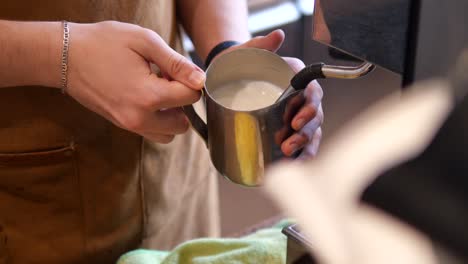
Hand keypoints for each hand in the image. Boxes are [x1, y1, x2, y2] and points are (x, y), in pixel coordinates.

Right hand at [67, 21, 205, 142]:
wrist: (64, 56)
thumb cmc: (103, 43)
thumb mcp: (144, 42)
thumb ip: (176, 63)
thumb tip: (201, 80)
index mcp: (148, 97)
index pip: (191, 97)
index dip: (190, 80)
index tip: (173, 67)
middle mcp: (139, 118)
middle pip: (183, 124)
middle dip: (182, 102)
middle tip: (166, 80)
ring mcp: (129, 125)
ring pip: (168, 134)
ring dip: (171, 115)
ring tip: (156, 89)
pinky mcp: (122, 125)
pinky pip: (151, 132)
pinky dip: (157, 119)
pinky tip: (145, 96)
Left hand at [216, 30, 322, 157]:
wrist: (225, 75)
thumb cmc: (238, 64)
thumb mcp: (245, 52)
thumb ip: (261, 45)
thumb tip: (277, 36)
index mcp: (296, 79)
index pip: (313, 93)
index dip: (310, 108)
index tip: (296, 121)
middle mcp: (299, 97)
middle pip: (314, 118)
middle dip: (305, 134)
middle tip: (288, 145)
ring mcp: (293, 115)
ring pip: (310, 133)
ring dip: (304, 148)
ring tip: (290, 158)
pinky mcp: (285, 129)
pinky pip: (300, 144)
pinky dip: (300, 155)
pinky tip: (292, 165)